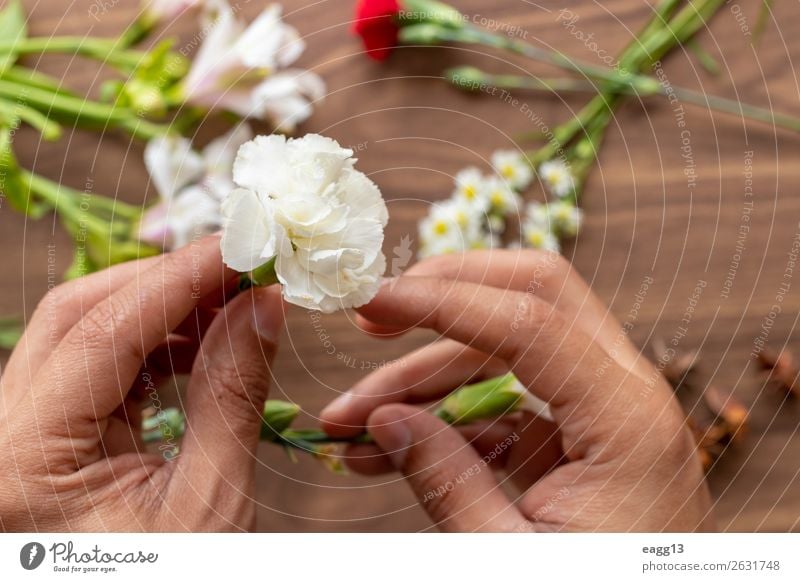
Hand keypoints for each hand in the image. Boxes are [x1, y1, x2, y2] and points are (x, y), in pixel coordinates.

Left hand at [0, 236, 282, 530]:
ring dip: (159, 312)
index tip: (241, 246)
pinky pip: (92, 371)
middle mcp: (1, 439)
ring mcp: (18, 439)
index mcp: (23, 464)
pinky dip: (149, 348)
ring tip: (230, 309)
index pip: (101, 331)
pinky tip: (200, 347)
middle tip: (238, 269)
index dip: (179, 278)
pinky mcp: (44, 442)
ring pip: (79, 335)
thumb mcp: (210, 503)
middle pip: (73, 316)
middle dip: (162, 282)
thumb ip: (231, 394)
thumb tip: (260, 305)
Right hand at [321, 250, 712, 531]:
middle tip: (373, 315)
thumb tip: (386, 417)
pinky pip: (507, 403)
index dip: (442, 302)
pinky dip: (447, 417)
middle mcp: (627, 398)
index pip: (531, 322)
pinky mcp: (581, 439)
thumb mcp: (508, 557)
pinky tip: (388, 448)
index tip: (373, 301)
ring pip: (507, 353)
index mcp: (629, 422)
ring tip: (349, 423)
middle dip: (447, 294)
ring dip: (425, 379)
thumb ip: (446, 481)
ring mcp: (605, 414)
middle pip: (537, 296)